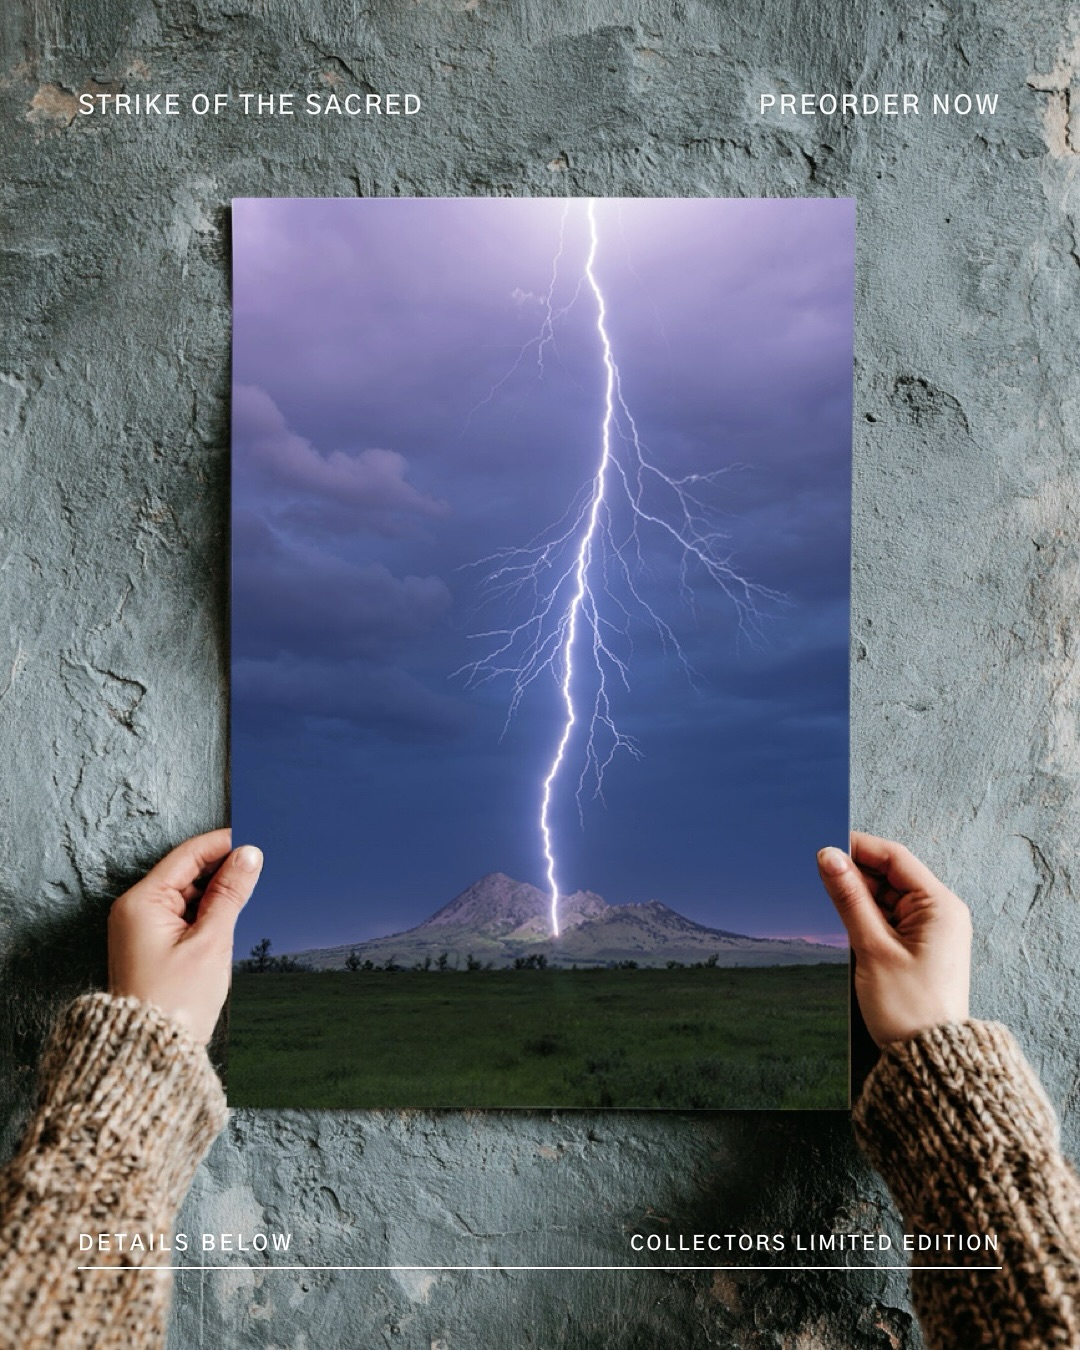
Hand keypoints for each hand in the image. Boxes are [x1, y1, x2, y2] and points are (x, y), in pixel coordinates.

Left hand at [108, 830, 263, 1043]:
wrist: (149, 1052)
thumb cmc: (175, 1001)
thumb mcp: (211, 940)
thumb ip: (230, 893)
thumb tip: (248, 855)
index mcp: (141, 902)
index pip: (187, 855)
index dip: (223, 844)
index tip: (254, 839)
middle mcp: (134, 910)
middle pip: (185, 873)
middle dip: (221, 871)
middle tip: (258, 870)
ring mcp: (140, 928)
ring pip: (186, 895)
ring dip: (215, 895)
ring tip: (245, 900)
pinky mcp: (149, 945)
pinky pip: (180, 916)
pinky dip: (204, 914)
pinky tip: (226, 921)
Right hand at [816, 832, 970, 1046]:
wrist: (929, 1058)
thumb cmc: (909, 1008)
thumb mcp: (872, 947)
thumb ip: (849, 897)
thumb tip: (829, 857)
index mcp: (940, 905)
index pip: (895, 857)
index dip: (858, 847)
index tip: (824, 848)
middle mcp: (941, 912)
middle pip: (890, 874)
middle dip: (855, 875)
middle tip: (820, 882)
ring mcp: (931, 929)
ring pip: (886, 896)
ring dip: (859, 899)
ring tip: (835, 915)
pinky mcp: (919, 946)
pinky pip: (889, 918)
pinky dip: (867, 918)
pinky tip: (848, 928)